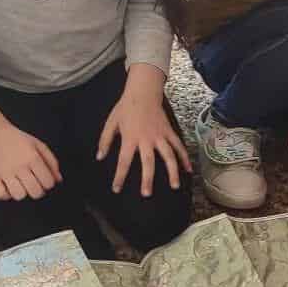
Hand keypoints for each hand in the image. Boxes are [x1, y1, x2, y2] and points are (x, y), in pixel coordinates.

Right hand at [0, 120, 60, 202]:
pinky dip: (5, 195)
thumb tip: (58, 180)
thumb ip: (52, 162)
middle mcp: (19, 166)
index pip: (48, 182)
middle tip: (34, 184)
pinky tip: (8, 187)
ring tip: (20, 185)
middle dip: (38, 191)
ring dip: (22, 193)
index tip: (44, 179)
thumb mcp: (39, 145)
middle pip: (35, 192)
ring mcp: (5, 173)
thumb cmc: (18, 140)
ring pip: (19, 195)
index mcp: (33, 158)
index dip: (49, 184)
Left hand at [97, 74, 190, 196]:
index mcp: (130, 138)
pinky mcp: (169, 132)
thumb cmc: (125, 108)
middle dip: (147, 179)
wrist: (143, 92)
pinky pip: (179, 146)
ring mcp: (160, 136)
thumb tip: (99, 157)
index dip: (120, 176)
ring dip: (172, 172)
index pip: (124, 161)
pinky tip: (188, 169)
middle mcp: (146, 139)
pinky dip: (185, 158)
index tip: (117, 189)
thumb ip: (105, 141)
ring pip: (168, 156)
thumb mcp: (110, 123)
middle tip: (147, 194)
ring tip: (174, 186)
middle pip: (148, 163)